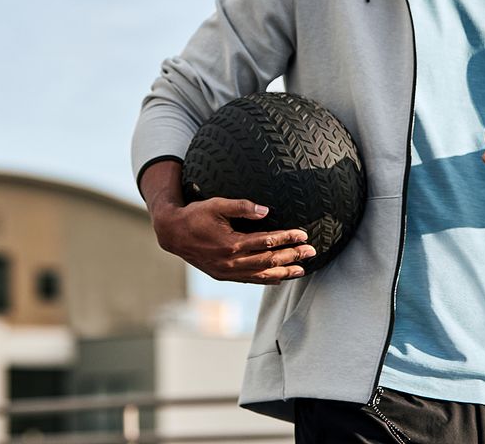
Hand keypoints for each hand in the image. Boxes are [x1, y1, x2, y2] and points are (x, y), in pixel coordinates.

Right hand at [153, 196, 315, 284]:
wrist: (173, 234)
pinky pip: (250, 280)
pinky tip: (280, 278)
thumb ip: (242, 207)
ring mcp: (227, 271)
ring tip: (302, 270)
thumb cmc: (196, 215)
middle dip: (292, 256)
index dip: (287, 238)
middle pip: (269, 261)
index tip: (303, 235)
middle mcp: (231, 262)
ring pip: (261, 275)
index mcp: (231, 244)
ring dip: (284, 272)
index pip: (267, 241)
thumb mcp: (217, 204)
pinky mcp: (224, 275)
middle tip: (311, 252)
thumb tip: (266, 210)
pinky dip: (267, 280)